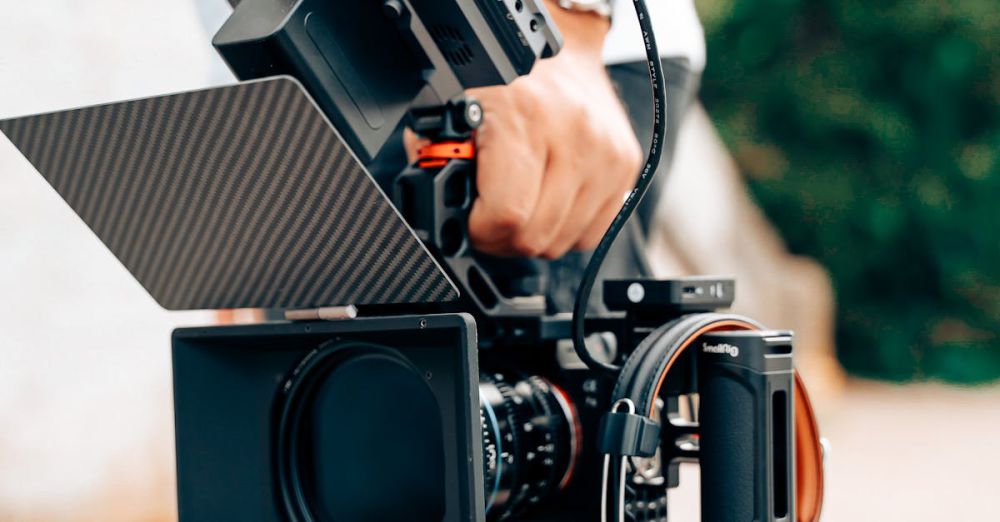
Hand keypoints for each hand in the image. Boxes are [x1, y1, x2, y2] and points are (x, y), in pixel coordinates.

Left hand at [405, 4, 641, 258]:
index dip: (480, 231)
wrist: (562, 51)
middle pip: (536, 237)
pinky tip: (549, 202)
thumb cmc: (507, 79)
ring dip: (536, 235)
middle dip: (504, 238)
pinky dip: (566, 229)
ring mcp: (606, 153)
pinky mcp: (625, 165)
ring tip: (520, 205)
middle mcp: (574, 135)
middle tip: (490, 217)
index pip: (507, 214)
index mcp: (525, 116)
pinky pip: (593, 232)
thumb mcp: (456, 109)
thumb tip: (438, 207)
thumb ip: (438, 158)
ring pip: (564, 242)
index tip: (470, 222)